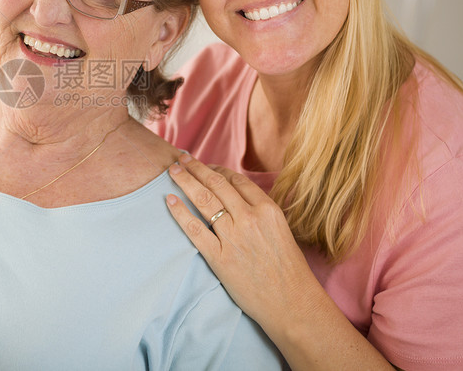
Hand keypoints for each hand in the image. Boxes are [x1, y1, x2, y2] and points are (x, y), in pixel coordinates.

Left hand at [166, 154, 319, 328]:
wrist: (292, 303)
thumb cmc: (289, 270)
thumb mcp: (281, 230)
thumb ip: (259, 213)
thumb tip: (236, 198)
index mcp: (268, 210)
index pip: (236, 180)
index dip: (216, 169)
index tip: (205, 166)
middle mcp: (250, 218)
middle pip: (216, 184)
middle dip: (196, 168)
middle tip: (181, 159)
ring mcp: (233, 237)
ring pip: (203, 200)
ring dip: (185, 181)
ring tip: (172, 171)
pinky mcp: (219, 258)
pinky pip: (194, 229)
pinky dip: (180, 213)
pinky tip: (170, 201)